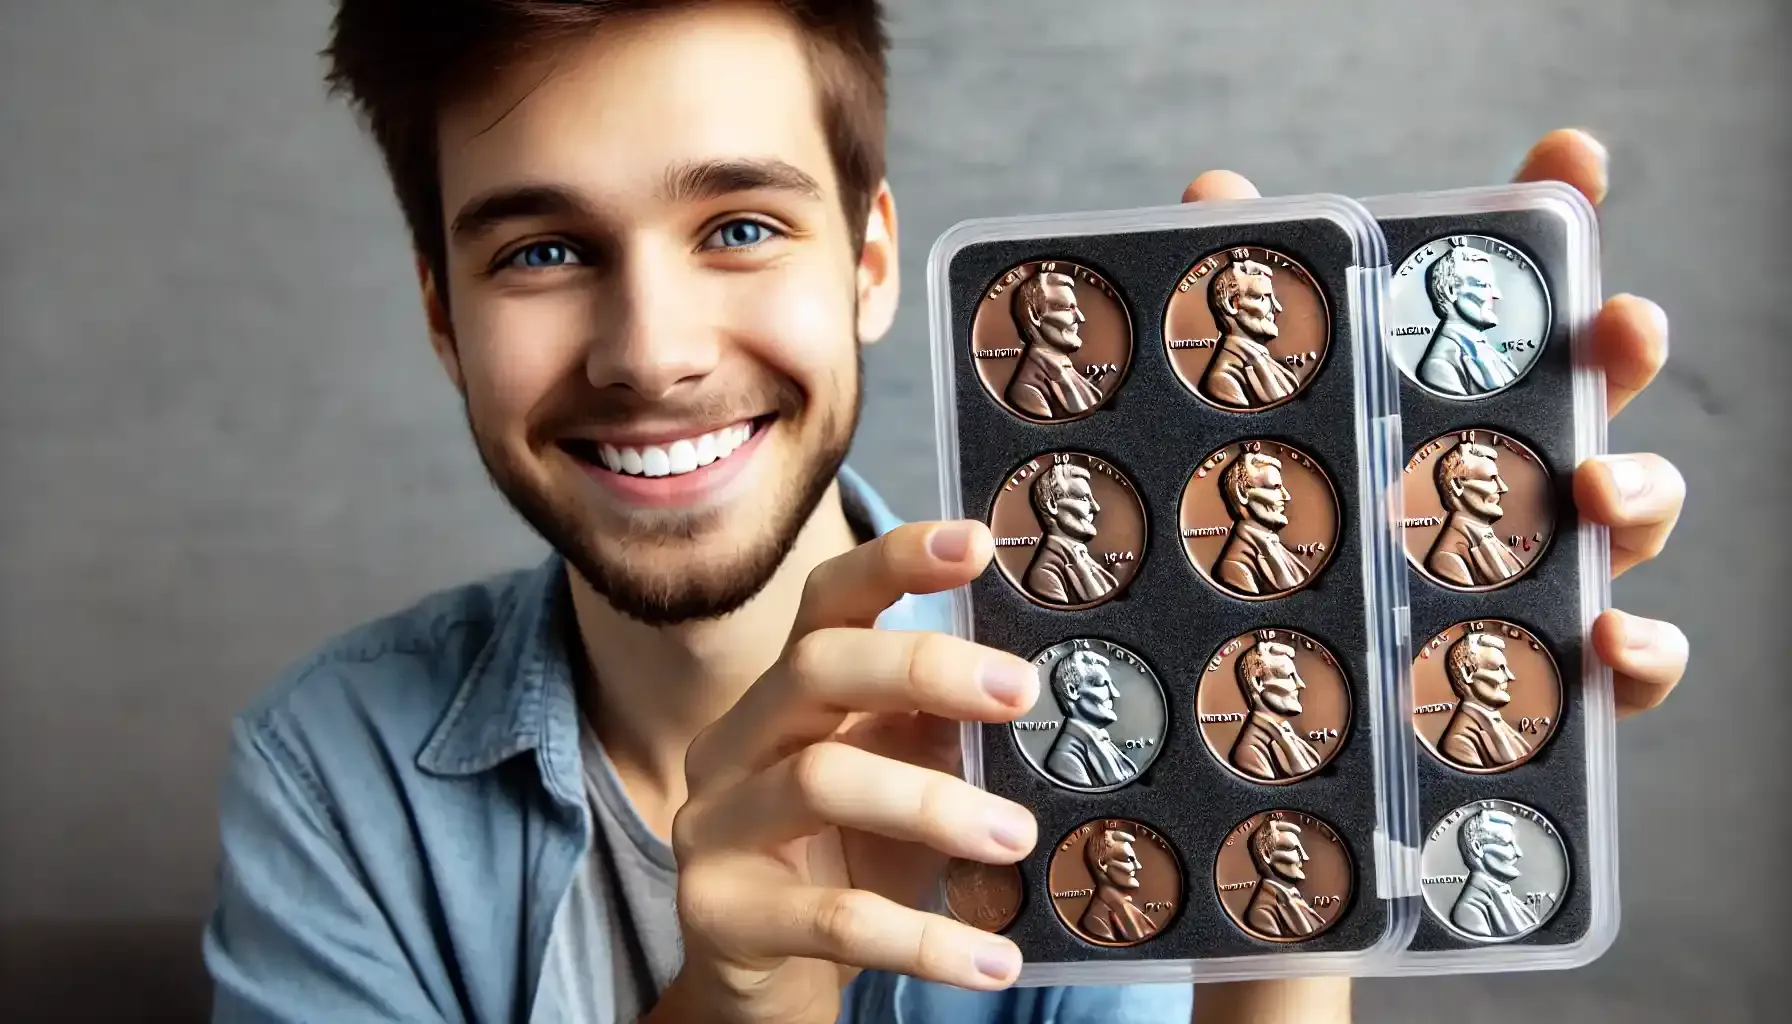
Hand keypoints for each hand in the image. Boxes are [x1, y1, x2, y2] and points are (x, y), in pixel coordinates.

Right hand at [659, 521, 1036, 1023]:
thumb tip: (1023, 685)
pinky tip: (993, 960)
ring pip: (821, 781)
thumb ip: (939, 735)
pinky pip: (832, 919)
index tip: (975, 542)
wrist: (763, 982)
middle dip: (923, 667)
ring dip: (934, 806)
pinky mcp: (720, 912)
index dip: (894, 562)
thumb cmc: (846, 865)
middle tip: (1022, 692)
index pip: (826, 603)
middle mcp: (737, 742)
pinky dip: (924, 940)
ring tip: (1018, 838)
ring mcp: (715, 823)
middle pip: (814, 666)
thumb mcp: (902, 791)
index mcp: (786, 696)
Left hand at [1182, 128, 1687, 722]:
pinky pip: (1623, 671)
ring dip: (1643, 490)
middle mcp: (1508, 478)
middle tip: (1622, 321)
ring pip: (1630, 521)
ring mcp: (1538, 574)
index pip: (1511, 296)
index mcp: (1444, 405)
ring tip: (1602, 483)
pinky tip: (1612, 638)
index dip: (1550, 217)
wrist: (1284, 728)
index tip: (1568, 157)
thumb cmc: (1284, 563)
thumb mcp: (1249, 432)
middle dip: (1620, 348)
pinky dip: (1641, 651)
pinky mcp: (1549, 684)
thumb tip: (1217, 191)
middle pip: (1592, 395)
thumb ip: (1238, 316)